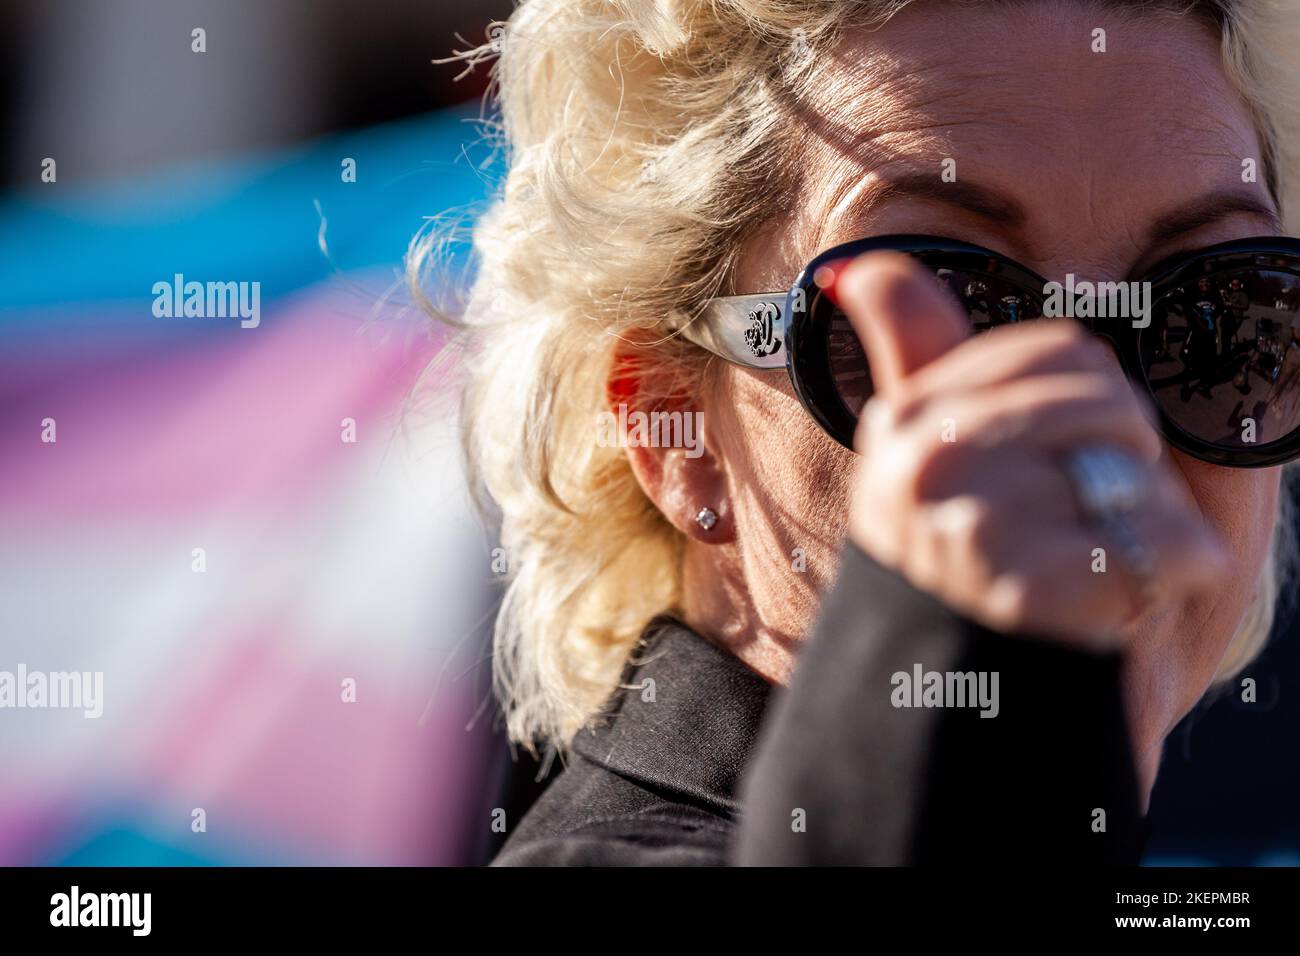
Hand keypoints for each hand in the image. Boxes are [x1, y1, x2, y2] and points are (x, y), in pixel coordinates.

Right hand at [837, 252, 1228, 648]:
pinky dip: (1171, 581)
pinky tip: (1115, 610)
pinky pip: (1163, 544)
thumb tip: (858, 266)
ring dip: (1149, 533)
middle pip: (1106, 403)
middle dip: (1124, 469)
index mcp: (905, 424)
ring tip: (1093, 572)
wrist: (944, 726)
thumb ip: (909, 352)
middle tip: (1080, 529)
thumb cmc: (961, 581)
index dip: (1091, 406)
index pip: (1061, 352)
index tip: (1060, 465)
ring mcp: (971, 524)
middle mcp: (924, 463)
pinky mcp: (1028, 590)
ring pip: (1139, 474)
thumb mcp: (922, 463)